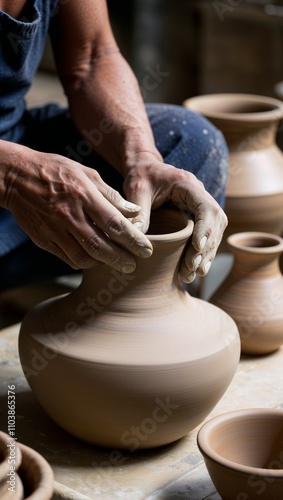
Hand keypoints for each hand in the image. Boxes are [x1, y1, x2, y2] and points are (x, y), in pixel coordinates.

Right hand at [3, 146, 152, 271]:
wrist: (16, 176)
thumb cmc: (55, 170)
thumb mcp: (86, 173)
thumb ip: (111, 195)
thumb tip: (134, 212)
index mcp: (84, 196)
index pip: (115, 224)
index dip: (133, 241)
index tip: (146, 250)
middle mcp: (69, 215)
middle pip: (100, 246)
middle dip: (121, 259)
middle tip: (132, 266)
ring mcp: (54, 230)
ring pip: (83, 257)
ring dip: (102, 263)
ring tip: (113, 262)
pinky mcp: (43, 239)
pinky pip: (67, 258)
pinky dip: (82, 262)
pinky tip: (92, 259)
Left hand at [123, 153, 227, 282]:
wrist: (144, 168)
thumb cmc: (141, 175)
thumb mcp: (136, 189)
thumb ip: (139, 212)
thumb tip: (138, 240)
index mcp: (189, 185)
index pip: (207, 207)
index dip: (205, 228)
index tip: (198, 247)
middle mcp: (200, 196)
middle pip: (215, 223)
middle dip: (206, 247)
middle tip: (193, 268)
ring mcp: (200, 207)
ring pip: (214, 233)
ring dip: (205, 255)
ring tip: (192, 275)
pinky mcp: (195, 218)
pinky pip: (206, 237)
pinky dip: (202, 254)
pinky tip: (194, 270)